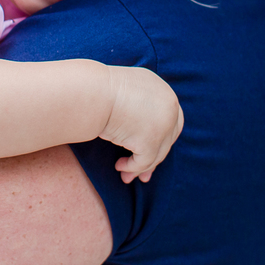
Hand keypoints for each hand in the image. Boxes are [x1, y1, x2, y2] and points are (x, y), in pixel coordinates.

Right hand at [101, 66, 183, 182]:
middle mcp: (169, 107)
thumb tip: (136, 125)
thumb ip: (137, 103)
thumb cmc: (98, 89)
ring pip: (157, 154)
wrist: (91, 92)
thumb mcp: (125, 89)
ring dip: (141, 167)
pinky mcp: (150, 141)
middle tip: (144, 173)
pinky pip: (143, 162)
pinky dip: (131, 167)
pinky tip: (118, 166)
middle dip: (155, 157)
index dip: (164, 136)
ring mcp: (162, 125)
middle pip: (168, 139)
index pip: (173, 119)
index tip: (153, 149)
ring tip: (125, 175)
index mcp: (162, 91)